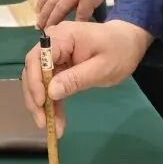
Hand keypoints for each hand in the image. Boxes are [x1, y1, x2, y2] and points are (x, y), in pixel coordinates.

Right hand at [21, 21, 153, 133]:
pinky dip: (52, 102)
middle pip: (33, 70)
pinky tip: (57, 120)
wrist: (129, 43)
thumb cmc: (119, 51)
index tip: (41, 102)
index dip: (35, 80)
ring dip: (42, 104)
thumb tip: (51, 92)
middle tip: (42, 122)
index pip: (37, 58)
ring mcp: (56, 56)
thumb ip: (76, 78)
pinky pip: (51, 85)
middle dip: (35, 97)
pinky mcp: (60, 66)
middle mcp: (53, 44)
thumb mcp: (102, 67)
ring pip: (39, 80)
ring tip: (50, 126)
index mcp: (62, 37)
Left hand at [36, 0, 130, 27]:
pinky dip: (77, 22)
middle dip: (44, 15)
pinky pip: (81, 12)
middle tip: (39, 27)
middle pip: (52, 1)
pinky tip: (75, 30)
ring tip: (50, 31)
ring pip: (60, 7)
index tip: (37, 12)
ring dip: (54, 20)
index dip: (42, 2)